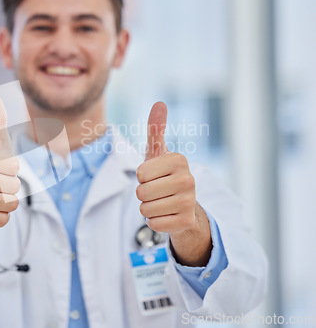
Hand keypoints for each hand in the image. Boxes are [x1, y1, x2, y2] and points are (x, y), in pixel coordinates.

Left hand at [136, 102, 210, 265]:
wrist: (183, 206)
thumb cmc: (164, 175)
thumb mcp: (158, 153)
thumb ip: (155, 130)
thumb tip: (159, 104)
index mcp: (179, 160)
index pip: (141, 173)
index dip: (142, 176)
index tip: (154, 176)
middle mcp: (189, 180)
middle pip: (141, 192)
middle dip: (143, 194)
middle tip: (157, 191)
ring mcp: (190, 203)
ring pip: (145, 209)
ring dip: (148, 208)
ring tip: (161, 203)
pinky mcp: (186, 222)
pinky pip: (154, 224)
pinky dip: (155, 222)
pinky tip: (166, 215)